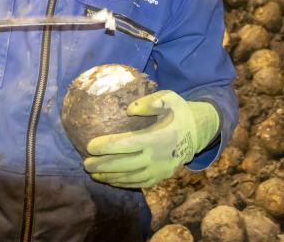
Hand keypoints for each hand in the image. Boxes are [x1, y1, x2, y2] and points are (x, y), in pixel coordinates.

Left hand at [83, 90, 218, 188]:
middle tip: (85, 164)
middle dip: (102, 166)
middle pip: (125, 165)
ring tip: (92, 173)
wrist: (198, 132)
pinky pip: (139, 183)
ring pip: (130, 178)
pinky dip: (122, 183)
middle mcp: (158, 158)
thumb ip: (150, 102)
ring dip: (110, 177)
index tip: (89, 146)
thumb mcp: (169, 99)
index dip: (107, 146)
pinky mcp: (160, 177)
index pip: (127, 144)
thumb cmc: (178, 112)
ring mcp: (160, 170)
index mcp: (158, 138)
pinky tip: (110, 180)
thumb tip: (129, 109)